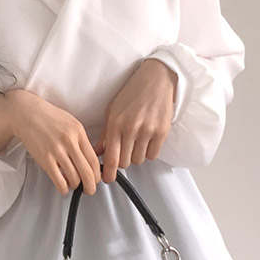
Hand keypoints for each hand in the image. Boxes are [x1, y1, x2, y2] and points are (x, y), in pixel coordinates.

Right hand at [5, 89, 101, 195]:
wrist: (26, 114)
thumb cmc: (48, 117)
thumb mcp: (70, 123)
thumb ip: (80, 139)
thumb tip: (88, 158)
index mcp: (78, 132)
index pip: (94, 159)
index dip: (97, 174)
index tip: (96, 179)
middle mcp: (70, 142)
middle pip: (87, 172)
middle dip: (90, 186)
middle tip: (89, 190)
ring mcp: (57, 151)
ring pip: (74, 178)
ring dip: (75, 186)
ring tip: (73, 185)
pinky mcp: (45, 159)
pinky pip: (59, 180)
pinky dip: (63, 188)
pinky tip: (63, 188)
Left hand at [92, 59, 177, 182]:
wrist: (156, 80)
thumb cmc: (131, 94)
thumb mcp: (112, 111)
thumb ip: (105, 134)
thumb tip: (97, 152)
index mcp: (115, 123)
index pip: (110, 157)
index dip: (108, 173)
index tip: (106, 179)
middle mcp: (131, 129)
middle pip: (124, 162)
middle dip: (122, 161)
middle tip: (123, 152)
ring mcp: (147, 131)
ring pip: (138, 160)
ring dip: (135, 155)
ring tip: (135, 141)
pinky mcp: (162, 132)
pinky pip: (152, 155)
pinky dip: (148, 152)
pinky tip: (146, 140)